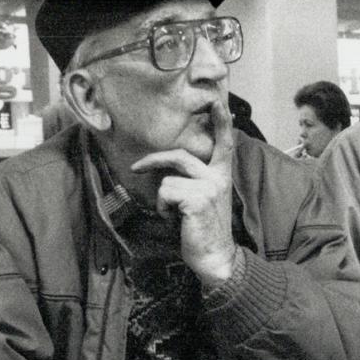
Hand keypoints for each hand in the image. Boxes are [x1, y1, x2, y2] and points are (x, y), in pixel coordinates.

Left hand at [132, 94, 236, 288]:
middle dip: (153, 160)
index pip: (224, 143)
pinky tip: (177, 221)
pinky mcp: (197, 199)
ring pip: (167, 180)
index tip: (218, 102)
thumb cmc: (204, 229)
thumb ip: (195, 180)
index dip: (221, 122)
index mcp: (222, 175)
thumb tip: (168, 171)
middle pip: (179, 156)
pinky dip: (164, 209)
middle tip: (135, 168)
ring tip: (176, 215)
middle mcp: (218, 177)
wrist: (216, 258)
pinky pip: (165, 194)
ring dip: (164, 201)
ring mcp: (209, 187)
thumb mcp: (204, 199)